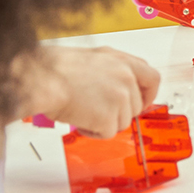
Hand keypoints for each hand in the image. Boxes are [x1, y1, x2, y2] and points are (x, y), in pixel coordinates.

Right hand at [18, 46, 160, 135]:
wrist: (41, 78)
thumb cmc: (55, 68)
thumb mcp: (92, 59)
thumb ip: (112, 71)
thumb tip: (117, 88)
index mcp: (122, 61)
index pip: (152, 78)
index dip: (148, 94)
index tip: (141, 102)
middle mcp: (126, 77)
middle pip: (136, 106)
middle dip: (119, 113)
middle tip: (98, 111)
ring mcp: (120, 97)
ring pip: (122, 122)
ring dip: (104, 122)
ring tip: (82, 110)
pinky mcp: (110, 117)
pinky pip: (108, 133)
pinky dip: (93, 132)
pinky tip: (79, 120)